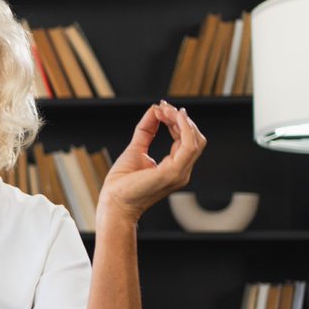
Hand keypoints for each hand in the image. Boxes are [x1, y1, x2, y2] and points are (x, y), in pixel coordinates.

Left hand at [99, 101, 206, 224]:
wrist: (114, 202)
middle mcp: (182, 171)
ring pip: (195, 140)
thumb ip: (146, 130)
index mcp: (175, 167)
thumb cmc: (122, 183)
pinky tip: (173, 116)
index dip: (177, 122)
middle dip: (181, 119)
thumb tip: (154, 110)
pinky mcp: (173, 172)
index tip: (162, 107)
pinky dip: (183, 127)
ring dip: (181, 120)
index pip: (186, 140)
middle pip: (194, 138)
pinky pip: (188, 145)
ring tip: (166, 109)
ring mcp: (180, 173)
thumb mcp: (136, 149)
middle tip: (164, 106)